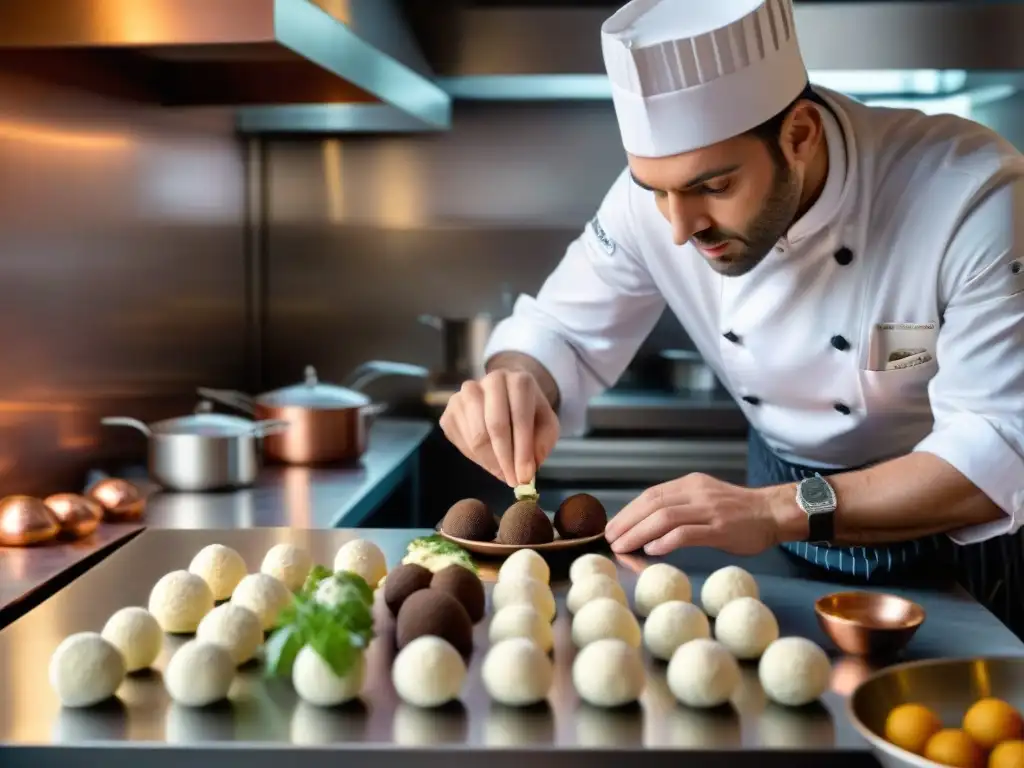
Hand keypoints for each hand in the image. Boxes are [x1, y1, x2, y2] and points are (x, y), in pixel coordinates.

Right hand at [439, 369, 559, 486]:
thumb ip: (542, 445)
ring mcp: (466, 393)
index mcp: (519, 381)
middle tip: (512, 481)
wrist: (507, 395)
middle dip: (505, 460)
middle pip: (494, 426)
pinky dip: (475, 458)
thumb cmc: (529, 413)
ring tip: (503, 472)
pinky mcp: (450, 409)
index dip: (522, 452)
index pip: (520, 419)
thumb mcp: (546, 427)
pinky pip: (461, 442)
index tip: (524, 478)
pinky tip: (488, 460)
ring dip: (491, 462)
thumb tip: (526, 470)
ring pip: (475, 436)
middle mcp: (490, 380)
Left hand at [604, 473, 785, 556]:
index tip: (613, 526)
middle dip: (627, 522)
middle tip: (610, 539)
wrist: (774, 512)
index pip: (651, 495)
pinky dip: (666, 541)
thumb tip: (648, 524)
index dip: (628, 511)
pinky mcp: (720, 529)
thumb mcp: (705, 498)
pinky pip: (687, 533)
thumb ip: (681, 506)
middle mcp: (697, 493)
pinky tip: (652, 550)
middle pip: (652, 504)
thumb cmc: (738, 511)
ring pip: (665, 517)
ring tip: (623, 546)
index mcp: (690, 484)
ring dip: (639, 532)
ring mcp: (709, 510)